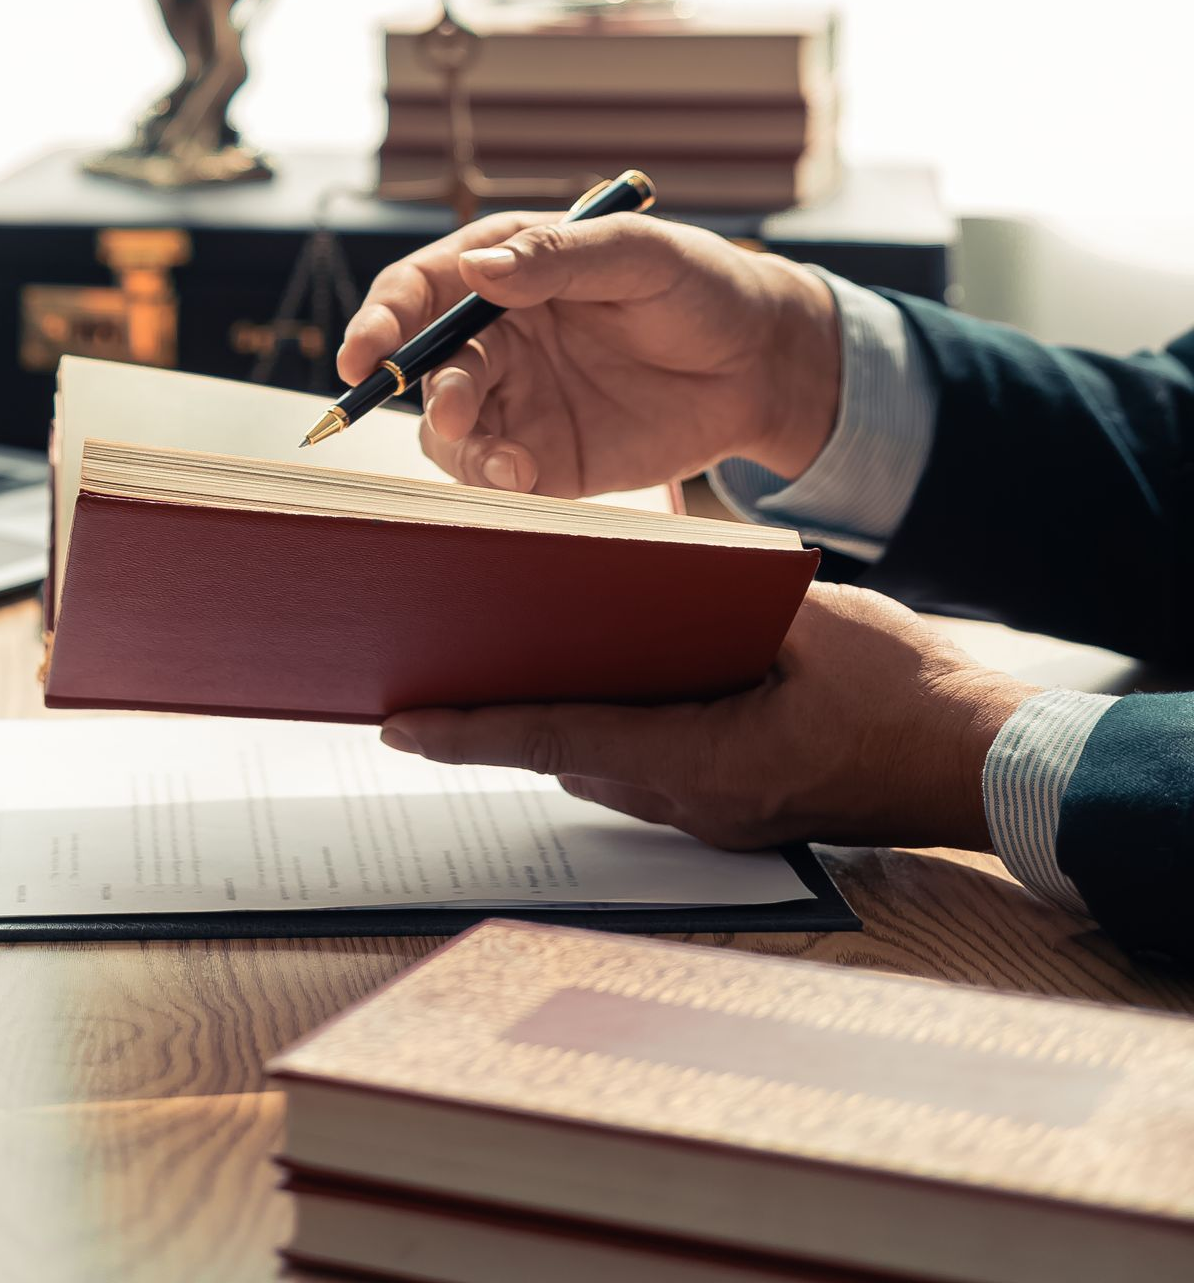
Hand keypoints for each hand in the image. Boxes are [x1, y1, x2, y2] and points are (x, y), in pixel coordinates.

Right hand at [337, 210, 840, 497]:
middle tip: (461, 416)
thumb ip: (559, 259)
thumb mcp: (640, 254)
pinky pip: (493, 477)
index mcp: (504, 270)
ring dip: (462, 449)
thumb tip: (478, 268)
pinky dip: (493, 485)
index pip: (417, 290)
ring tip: (509, 465)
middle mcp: (496, 337)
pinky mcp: (543, 458)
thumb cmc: (703, 288)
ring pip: (448, 431)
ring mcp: (516, 400)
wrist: (764, 367)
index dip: (381, 320)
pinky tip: (526, 481)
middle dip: (429, 394)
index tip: (364, 352)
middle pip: (425, 369)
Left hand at [381, 584, 1041, 850]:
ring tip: (490, 678)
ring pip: (605, 770)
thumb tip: (647, 574)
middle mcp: (699, 804)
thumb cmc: (912, 694)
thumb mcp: (813, 622)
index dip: (472, 730)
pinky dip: (608, 735)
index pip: (559, 739)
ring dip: (551, 730)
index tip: (400, 724)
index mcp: (707, 762)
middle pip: (568, 759)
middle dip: (495, 726)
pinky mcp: (742, 808)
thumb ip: (722, 598)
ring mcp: (721, 816)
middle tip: (422, 689)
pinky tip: (598, 689)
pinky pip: (650, 774)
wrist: (991, 764)